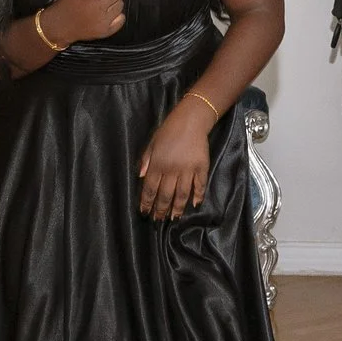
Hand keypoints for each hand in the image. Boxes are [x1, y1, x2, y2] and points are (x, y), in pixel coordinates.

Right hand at [39, 0, 125, 47]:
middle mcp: (99, 7)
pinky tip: (111, 13)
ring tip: (109, 2)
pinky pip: (121, 20)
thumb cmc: (65, 5)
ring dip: (116, 2)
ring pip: (120, 5)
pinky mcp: (106, 30)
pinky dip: (118, 16)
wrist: (59, 26)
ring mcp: (103, 20)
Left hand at [137, 102, 212, 220]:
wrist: (191, 120)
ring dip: (177, 208)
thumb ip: (146, 161)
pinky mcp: (201, 167)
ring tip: (174, 218)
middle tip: (158, 219)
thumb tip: (140, 177)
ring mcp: (188, 169)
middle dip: (161, 209)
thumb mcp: (152, 144)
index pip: (149, 188)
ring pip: (182, 194)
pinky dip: (198, 196)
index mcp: (157, 164)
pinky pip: (199, 185)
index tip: (145, 212)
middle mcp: (172, 169)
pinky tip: (194, 205)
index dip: (147, 202)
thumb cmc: (168, 131)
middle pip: (165, 195)